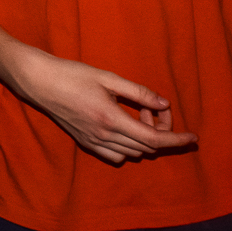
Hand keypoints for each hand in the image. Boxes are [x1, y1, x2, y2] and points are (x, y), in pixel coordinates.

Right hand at [6, 46, 197, 163]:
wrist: (39, 82)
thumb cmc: (72, 74)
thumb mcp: (108, 77)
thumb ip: (138, 92)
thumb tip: (164, 103)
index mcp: (111, 118)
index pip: (153, 139)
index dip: (176, 139)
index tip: (192, 138)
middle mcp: (104, 136)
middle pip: (146, 147)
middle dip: (160, 132)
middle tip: (154, 108)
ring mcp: (93, 142)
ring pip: (133, 153)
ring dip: (143, 139)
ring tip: (137, 115)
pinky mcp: (85, 143)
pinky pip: (115, 156)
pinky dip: (128, 147)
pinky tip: (124, 129)